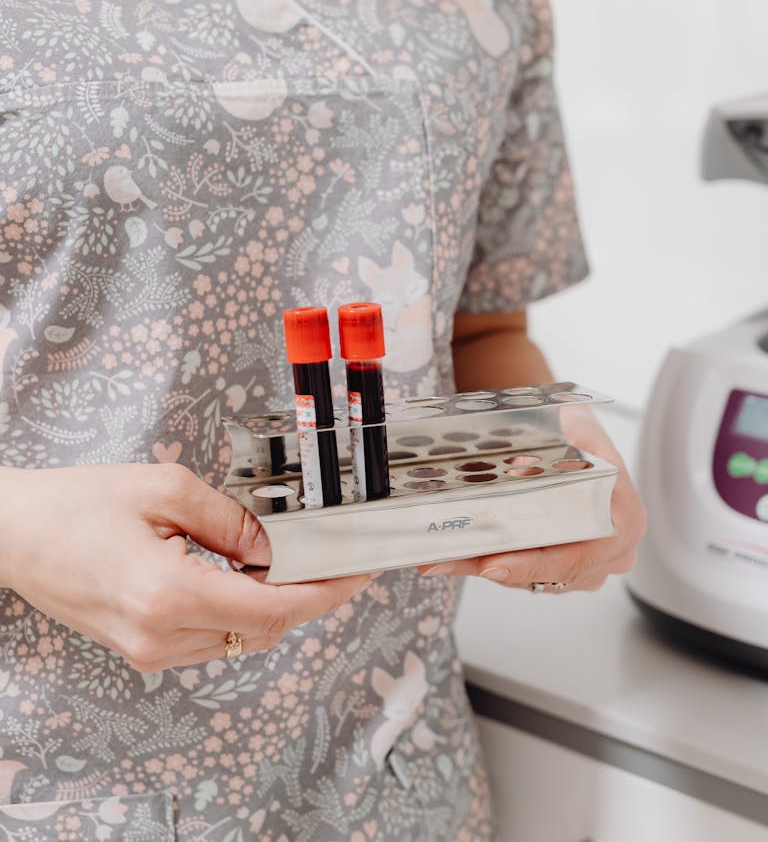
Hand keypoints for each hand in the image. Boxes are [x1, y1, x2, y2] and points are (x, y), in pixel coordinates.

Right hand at [0, 464, 369, 671]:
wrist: (10, 533)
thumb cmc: (74, 506)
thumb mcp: (166, 491)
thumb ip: (234, 521)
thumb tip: (280, 546)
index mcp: (168, 596)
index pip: (274, 611)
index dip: (325, 593)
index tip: (357, 574)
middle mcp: (159, 637)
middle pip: (264, 629)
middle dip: (307, 595)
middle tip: (334, 560)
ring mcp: (148, 651)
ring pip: (242, 638)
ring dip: (274, 604)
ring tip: (292, 563)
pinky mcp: (142, 650)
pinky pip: (214, 638)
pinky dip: (241, 612)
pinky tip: (247, 578)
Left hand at [420, 408, 645, 590]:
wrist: (572, 430)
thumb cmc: (573, 429)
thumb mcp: (566, 427)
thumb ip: (549, 451)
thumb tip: (516, 473)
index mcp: (624, 516)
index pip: (579, 554)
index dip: (534, 564)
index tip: (493, 563)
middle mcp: (616, 548)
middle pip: (553, 575)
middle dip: (498, 569)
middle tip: (450, 560)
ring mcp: (596, 564)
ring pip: (538, 580)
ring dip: (491, 568)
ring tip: (447, 556)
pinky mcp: (571, 569)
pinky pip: (533, 577)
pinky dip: (499, 565)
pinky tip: (463, 555)